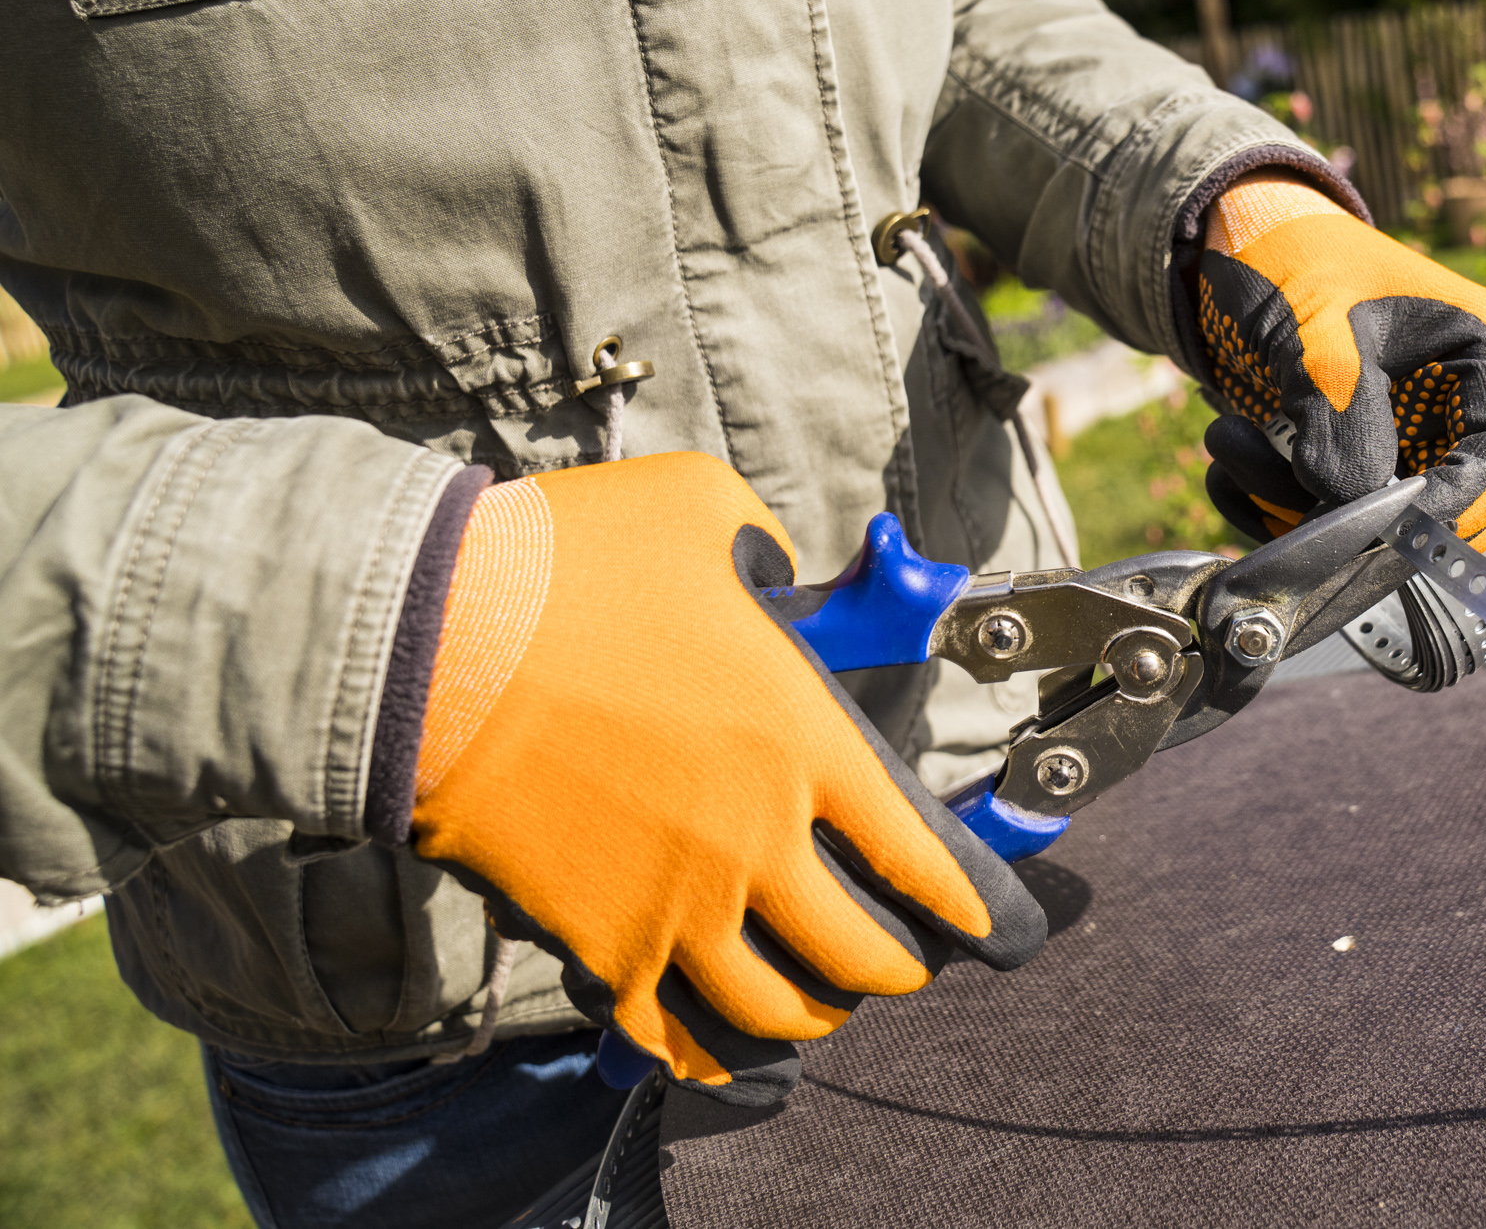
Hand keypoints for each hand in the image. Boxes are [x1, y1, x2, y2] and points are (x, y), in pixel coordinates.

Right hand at [405, 453, 1044, 1104]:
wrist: (419, 642)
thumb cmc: (562, 565)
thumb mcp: (700, 510)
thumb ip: (763, 549)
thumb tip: (769, 571)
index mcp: (801, 740)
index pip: (919, 854)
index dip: (968, 904)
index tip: (989, 924)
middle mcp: (756, 838)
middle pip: (864, 954)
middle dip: (901, 968)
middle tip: (906, 961)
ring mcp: (675, 905)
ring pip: (778, 1010)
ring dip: (814, 1014)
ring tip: (820, 1000)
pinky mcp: (595, 945)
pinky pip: (670, 1035)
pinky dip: (710, 1052)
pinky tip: (724, 1046)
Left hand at [1192, 171, 1485, 545]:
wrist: (1231, 242)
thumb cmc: (1288, 258)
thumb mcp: (1312, 321)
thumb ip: (1339, 407)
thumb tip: (1351, 502)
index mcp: (1480, 348)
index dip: (1457, 502)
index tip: (1386, 529)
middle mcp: (1454, 401)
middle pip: (1444, 504)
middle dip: (1357, 513)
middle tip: (1280, 491)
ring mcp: (1402, 435)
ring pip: (1376, 521)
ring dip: (1292, 504)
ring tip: (1225, 439)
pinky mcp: (1350, 459)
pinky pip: (1327, 517)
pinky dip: (1270, 504)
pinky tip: (1226, 459)